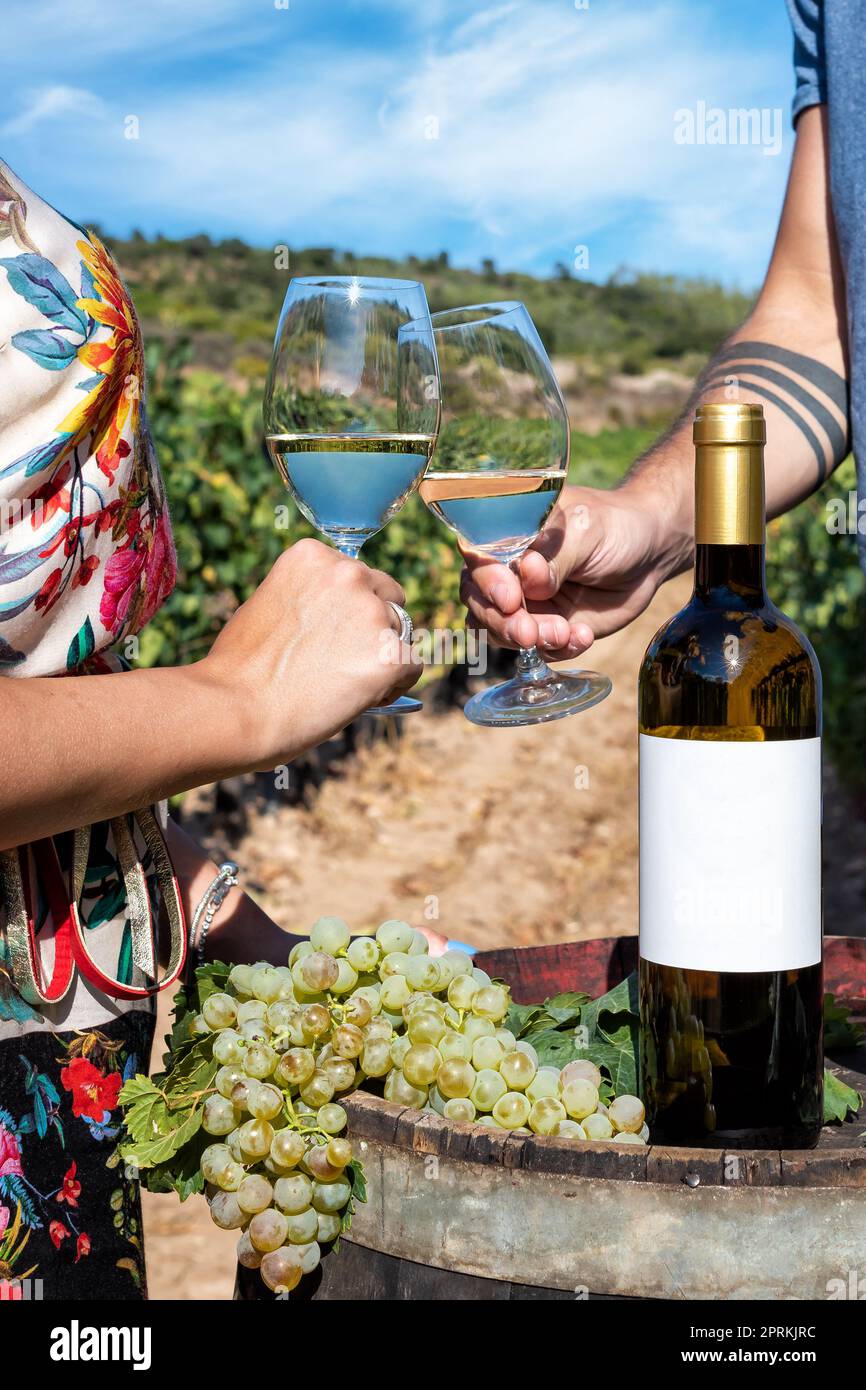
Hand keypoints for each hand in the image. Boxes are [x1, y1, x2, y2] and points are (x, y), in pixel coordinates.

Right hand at [200, 539, 421, 767]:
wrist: (235, 710)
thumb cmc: (239, 668)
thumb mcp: (269, 604)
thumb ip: (309, 597)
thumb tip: (336, 614)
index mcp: (314, 555)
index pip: (356, 575)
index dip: (346, 609)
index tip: (326, 634)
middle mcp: (348, 573)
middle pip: (389, 597)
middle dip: (372, 625)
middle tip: (340, 660)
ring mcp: (372, 613)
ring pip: (401, 633)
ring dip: (381, 656)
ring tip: (341, 683)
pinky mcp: (390, 654)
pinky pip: (412, 667)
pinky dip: (392, 685)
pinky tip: (360, 697)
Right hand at [460, 482, 688, 657]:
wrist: (649, 553)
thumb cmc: (614, 527)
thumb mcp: (587, 531)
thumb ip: (556, 555)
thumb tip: (528, 576)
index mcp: (509, 536)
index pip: (477, 559)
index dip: (486, 582)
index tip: (509, 600)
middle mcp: (508, 571)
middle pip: (479, 602)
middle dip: (502, 622)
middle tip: (529, 633)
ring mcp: (525, 603)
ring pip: (500, 631)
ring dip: (530, 639)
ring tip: (565, 633)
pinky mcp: (546, 629)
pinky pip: (536, 650)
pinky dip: (557, 649)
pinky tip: (583, 637)